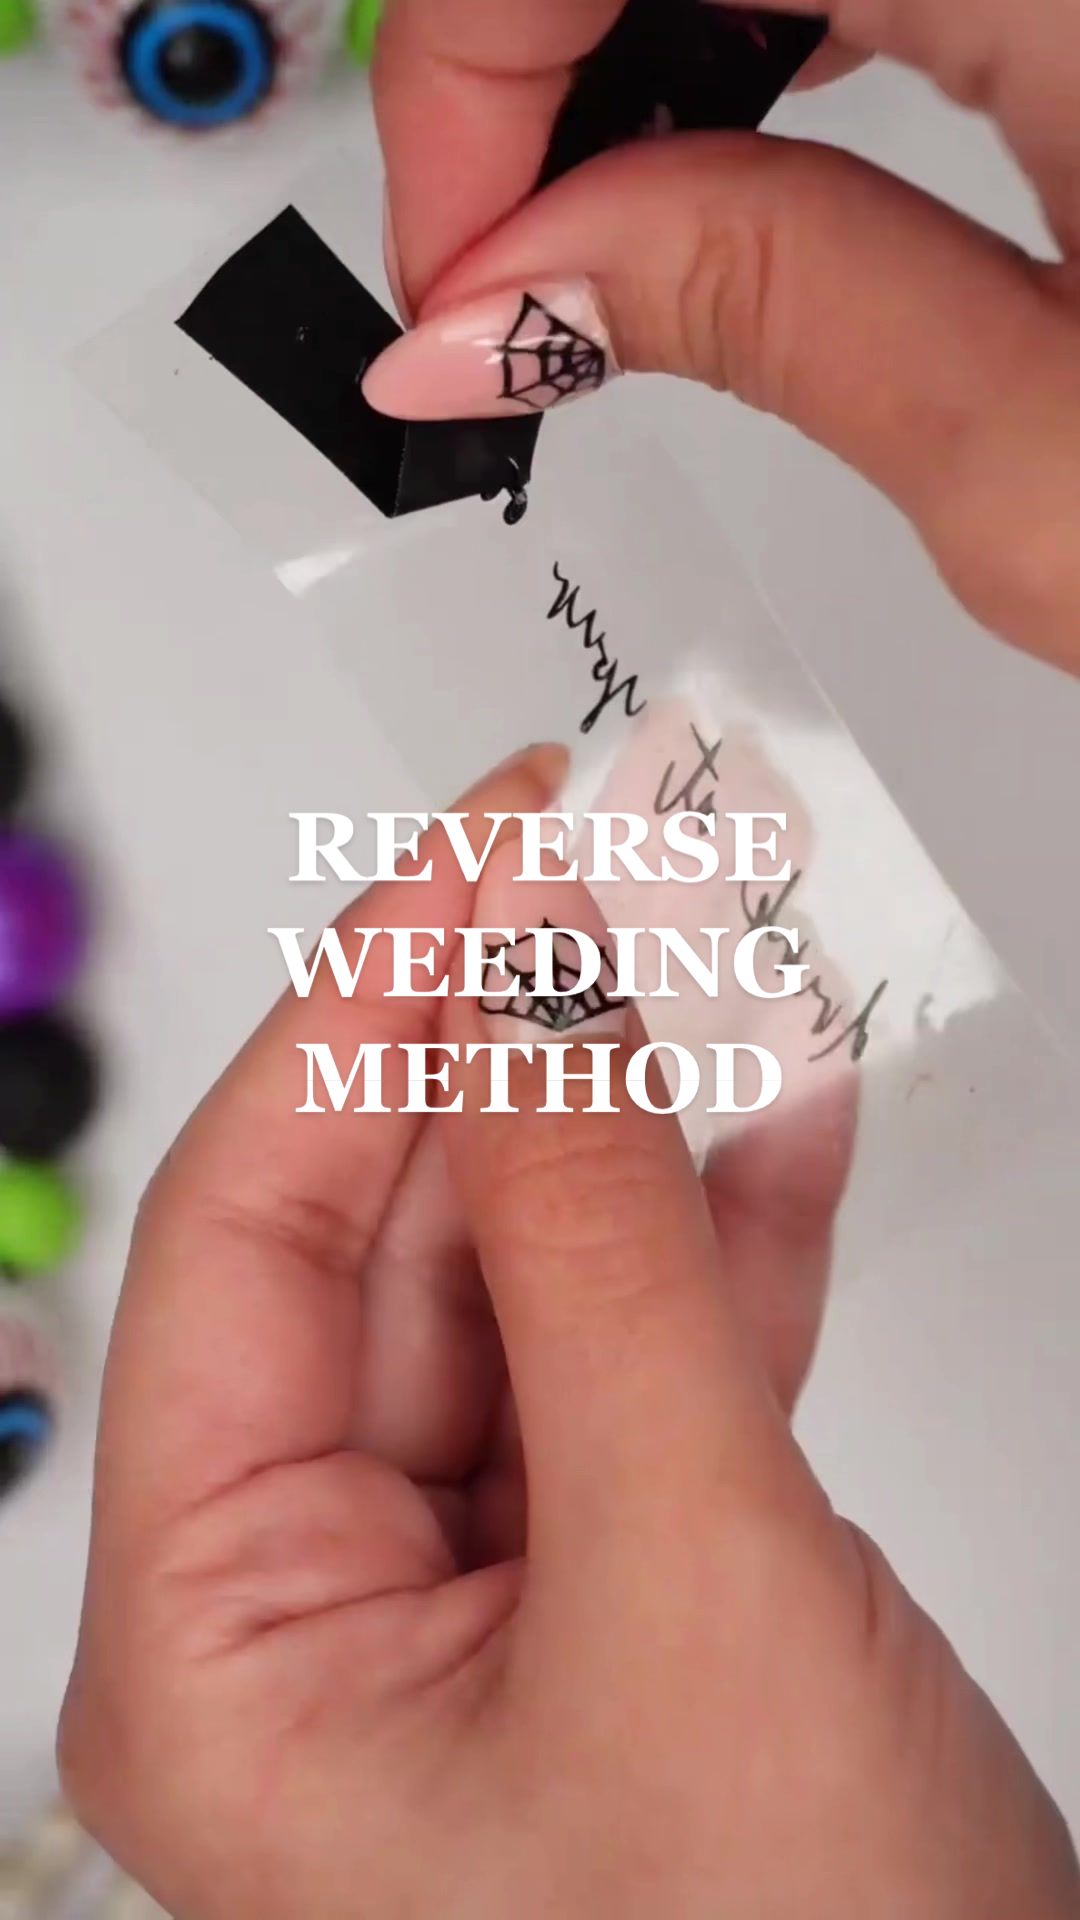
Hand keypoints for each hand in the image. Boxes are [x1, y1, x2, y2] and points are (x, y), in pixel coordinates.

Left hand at [60, 744, 1078, 1918]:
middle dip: (509, 1035)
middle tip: (609, 855)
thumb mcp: (676, 1588)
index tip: (483, 840)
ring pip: (532, 1270)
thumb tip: (537, 1005)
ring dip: (627, 1110)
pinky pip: (641, 1350)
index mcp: (225, 1639)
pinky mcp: (614, 1572)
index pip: (250, 1233)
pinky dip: (715, 1229)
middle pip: (392, 1230)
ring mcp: (473, 1581)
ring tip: (702, 940)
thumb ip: (595, 1267)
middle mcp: (313, 1602)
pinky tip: (772, 1111)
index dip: (367, 1006)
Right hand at [367, 0, 1079, 674]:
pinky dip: (747, 36)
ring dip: (623, 51)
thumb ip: (772, 308)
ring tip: (587, 247)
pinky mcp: (1068, 10)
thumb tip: (503, 297)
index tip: (450, 281)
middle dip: (527, 61)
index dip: (472, 61)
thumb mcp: (1040, 461)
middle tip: (493, 276)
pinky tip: (721, 154)